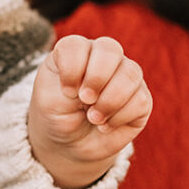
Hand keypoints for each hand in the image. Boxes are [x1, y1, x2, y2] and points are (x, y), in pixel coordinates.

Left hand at [29, 35, 152, 188]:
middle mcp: (104, 57)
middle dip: (96, 78)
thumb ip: (68, 78)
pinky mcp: (141, 98)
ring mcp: (125, 75)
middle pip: (110, 49)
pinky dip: (119, 117)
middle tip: (85, 100)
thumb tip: (101, 83)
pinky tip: (105, 125)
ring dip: (109, 100)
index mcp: (76, 51)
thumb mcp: (47, 96)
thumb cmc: (57, 113)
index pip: (77, 45)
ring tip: (93, 118)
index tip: (66, 92)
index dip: (72, 69)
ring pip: (130, 73)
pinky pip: (140, 101)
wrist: (69, 143)